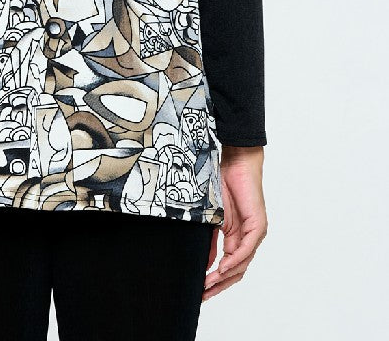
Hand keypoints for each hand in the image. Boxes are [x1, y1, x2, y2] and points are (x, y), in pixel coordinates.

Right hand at [203, 145, 266, 300]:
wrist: (236, 162)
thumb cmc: (223, 184)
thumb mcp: (212, 217)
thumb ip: (211, 241)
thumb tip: (207, 264)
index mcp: (237, 238)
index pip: (229, 267)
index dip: (215, 281)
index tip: (200, 291)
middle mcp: (248, 239)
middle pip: (236, 271)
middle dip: (219, 285)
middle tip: (203, 295)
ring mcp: (254, 233)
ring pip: (243, 264)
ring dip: (226, 277)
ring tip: (209, 284)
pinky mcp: (257, 226)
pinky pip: (246, 249)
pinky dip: (234, 260)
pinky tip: (222, 268)